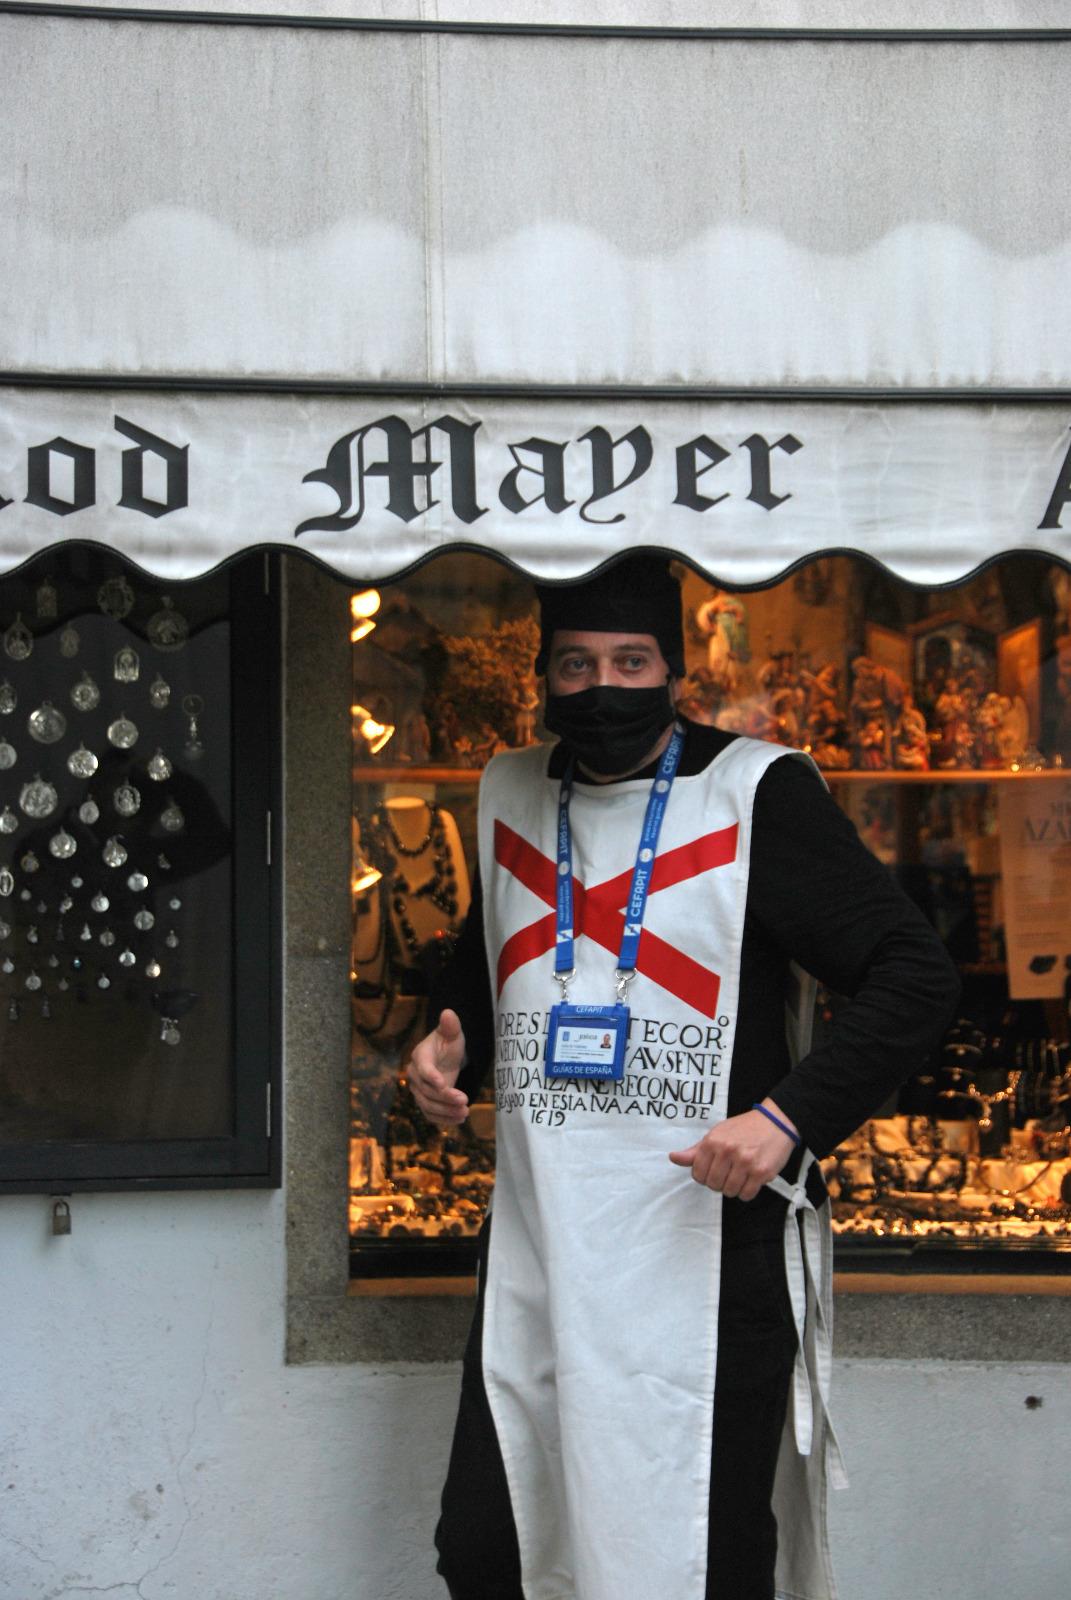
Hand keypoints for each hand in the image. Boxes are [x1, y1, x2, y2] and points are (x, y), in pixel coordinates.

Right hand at [405, 1008, 468, 1126]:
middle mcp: (415, 1075)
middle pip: (426, 1091)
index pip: (423, 1068)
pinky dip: (444, 1119)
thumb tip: (448, 1013)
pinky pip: (430, 1114)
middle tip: (464, 1101)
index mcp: (420, 1056)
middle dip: (445, 1098)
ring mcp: (418, 1090)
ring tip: (464, 1113)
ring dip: (445, 1111)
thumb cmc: (448, 1042)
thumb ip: (450, 1025)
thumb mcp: (452, 1033)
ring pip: (427, 1105)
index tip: (443, 1084)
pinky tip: (459, 1120)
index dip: (431, 1076)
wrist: (445, 1057)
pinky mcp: (425, 1102)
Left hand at [668, 1102, 796, 1200]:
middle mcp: (728, 1151)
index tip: (712, 1170)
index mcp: (713, 1141)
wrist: (775, 1122)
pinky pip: (747, 1194)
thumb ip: (696, 1150)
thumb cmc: (744, 1129)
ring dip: (733, 1188)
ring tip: (740, 1175)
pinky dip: (747, 1192)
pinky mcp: (761, 1172)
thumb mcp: (716, 1134)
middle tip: (728, 1172)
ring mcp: (745, 1162)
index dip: (704, 1176)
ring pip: (729, 1191)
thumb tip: (673, 1157)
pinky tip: (750, 1180)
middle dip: (719, 1183)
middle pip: (713, 1185)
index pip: (698, 1174)